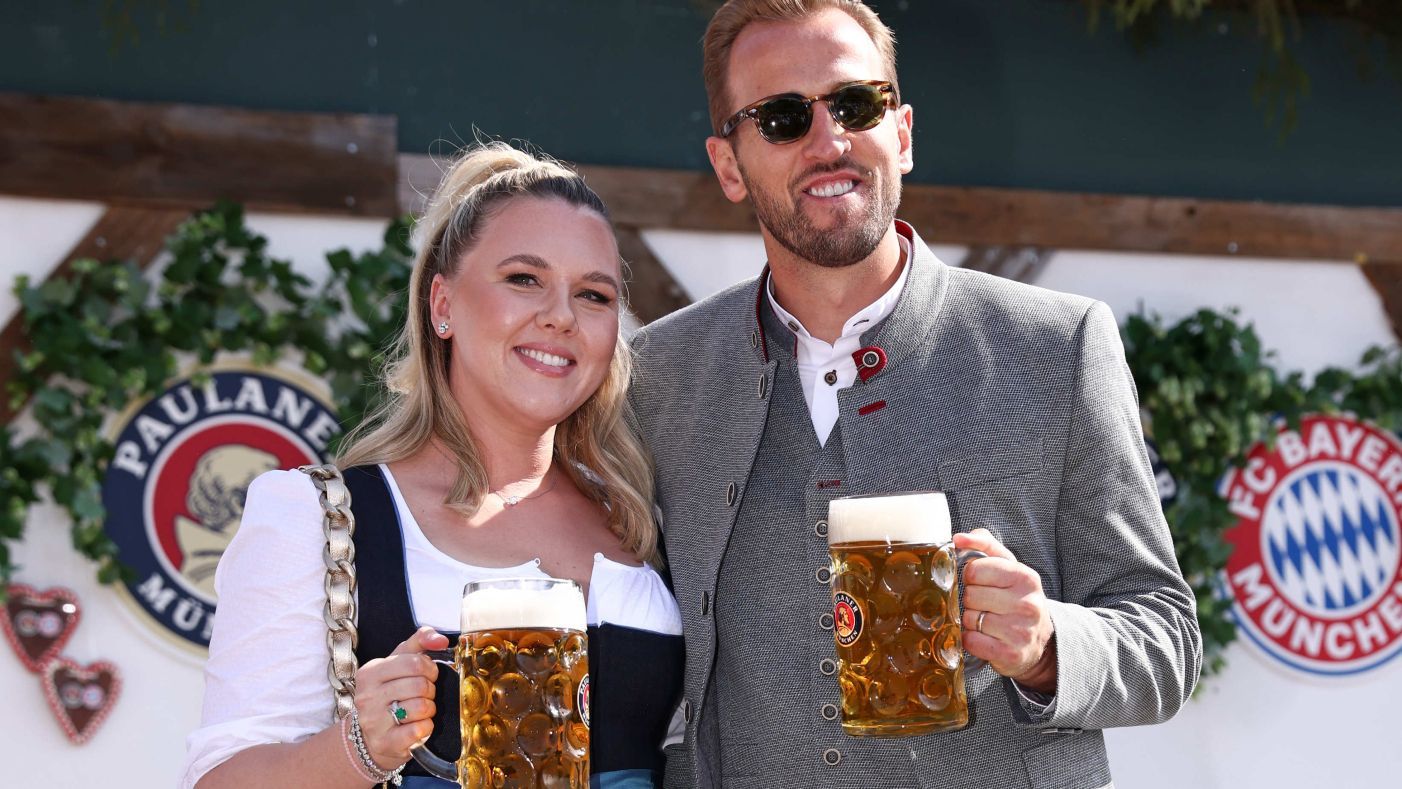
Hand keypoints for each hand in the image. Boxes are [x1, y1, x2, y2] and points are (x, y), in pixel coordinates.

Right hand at [352, 626, 449, 768]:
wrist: (372, 737)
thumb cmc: (389, 695)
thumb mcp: (398, 663)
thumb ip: (419, 642)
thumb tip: (441, 639)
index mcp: (370, 672)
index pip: (414, 662)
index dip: (430, 669)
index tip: (428, 675)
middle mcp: (367, 696)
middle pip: (420, 685)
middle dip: (430, 690)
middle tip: (424, 694)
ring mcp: (374, 721)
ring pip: (422, 707)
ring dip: (429, 709)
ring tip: (420, 710)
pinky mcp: (385, 742)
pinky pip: (420, 729)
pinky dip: (426, 727)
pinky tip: (418, 725)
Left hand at [954, 528, 1056, 692]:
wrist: (1040, 639)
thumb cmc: (1016, 597)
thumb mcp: (1007, 565)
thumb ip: (984, 544)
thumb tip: (958, 538)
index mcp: (1025, 577)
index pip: (975, 570)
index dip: (969, 576)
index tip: (977, 581)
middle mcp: (1028, 604)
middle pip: (970, 595)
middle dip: (970, 599)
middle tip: (982, 603)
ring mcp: (1021, 631)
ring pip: (970, 619)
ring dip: (970, 620)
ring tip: (984, 620)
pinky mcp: (1011, 654)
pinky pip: (972, 641)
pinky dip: (971, 639)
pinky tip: (983, 636)